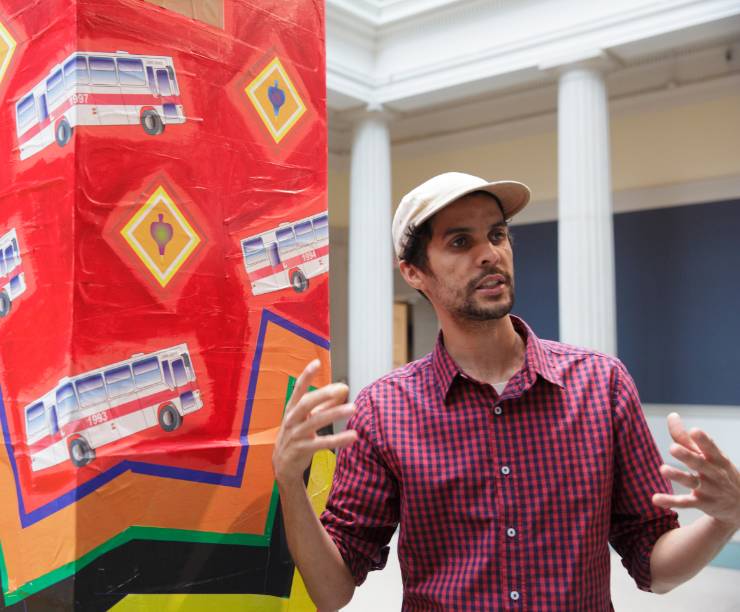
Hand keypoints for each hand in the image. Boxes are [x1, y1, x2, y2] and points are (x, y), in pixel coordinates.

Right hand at [272, 359, 356, 485]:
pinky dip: (338, 439)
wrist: (283, 465)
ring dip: (335, 414)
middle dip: (323, 394)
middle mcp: (291, 420)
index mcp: (292, 409)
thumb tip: (343, 390)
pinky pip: (322, 443)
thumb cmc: (297, 436)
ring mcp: (295, 435)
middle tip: (343, 388)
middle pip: (306, 403)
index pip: (298, 389)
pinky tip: (353, 436)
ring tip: (353, 408)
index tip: (316, 362)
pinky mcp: (302, 450)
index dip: (306, 376)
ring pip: (316, 422)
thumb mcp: (308, 418)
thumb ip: (325, 405)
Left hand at [652, 412, 739, 529]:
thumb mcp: (708, 455)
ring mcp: (708, 489)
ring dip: (678, 476)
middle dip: (688, 456)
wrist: (739, 505)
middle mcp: (713, 473)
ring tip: (662, 469)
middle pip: (700, 463)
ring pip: (692, 482)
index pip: (710, 448)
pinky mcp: (700, 503)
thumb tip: (671, 415)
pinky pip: (685, 502)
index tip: (694, 431)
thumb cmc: (718, 471)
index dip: (704, 440)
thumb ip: (686, 438)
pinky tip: (656, 499)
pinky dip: (670, 501)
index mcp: (716, 459)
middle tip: (673, 448)